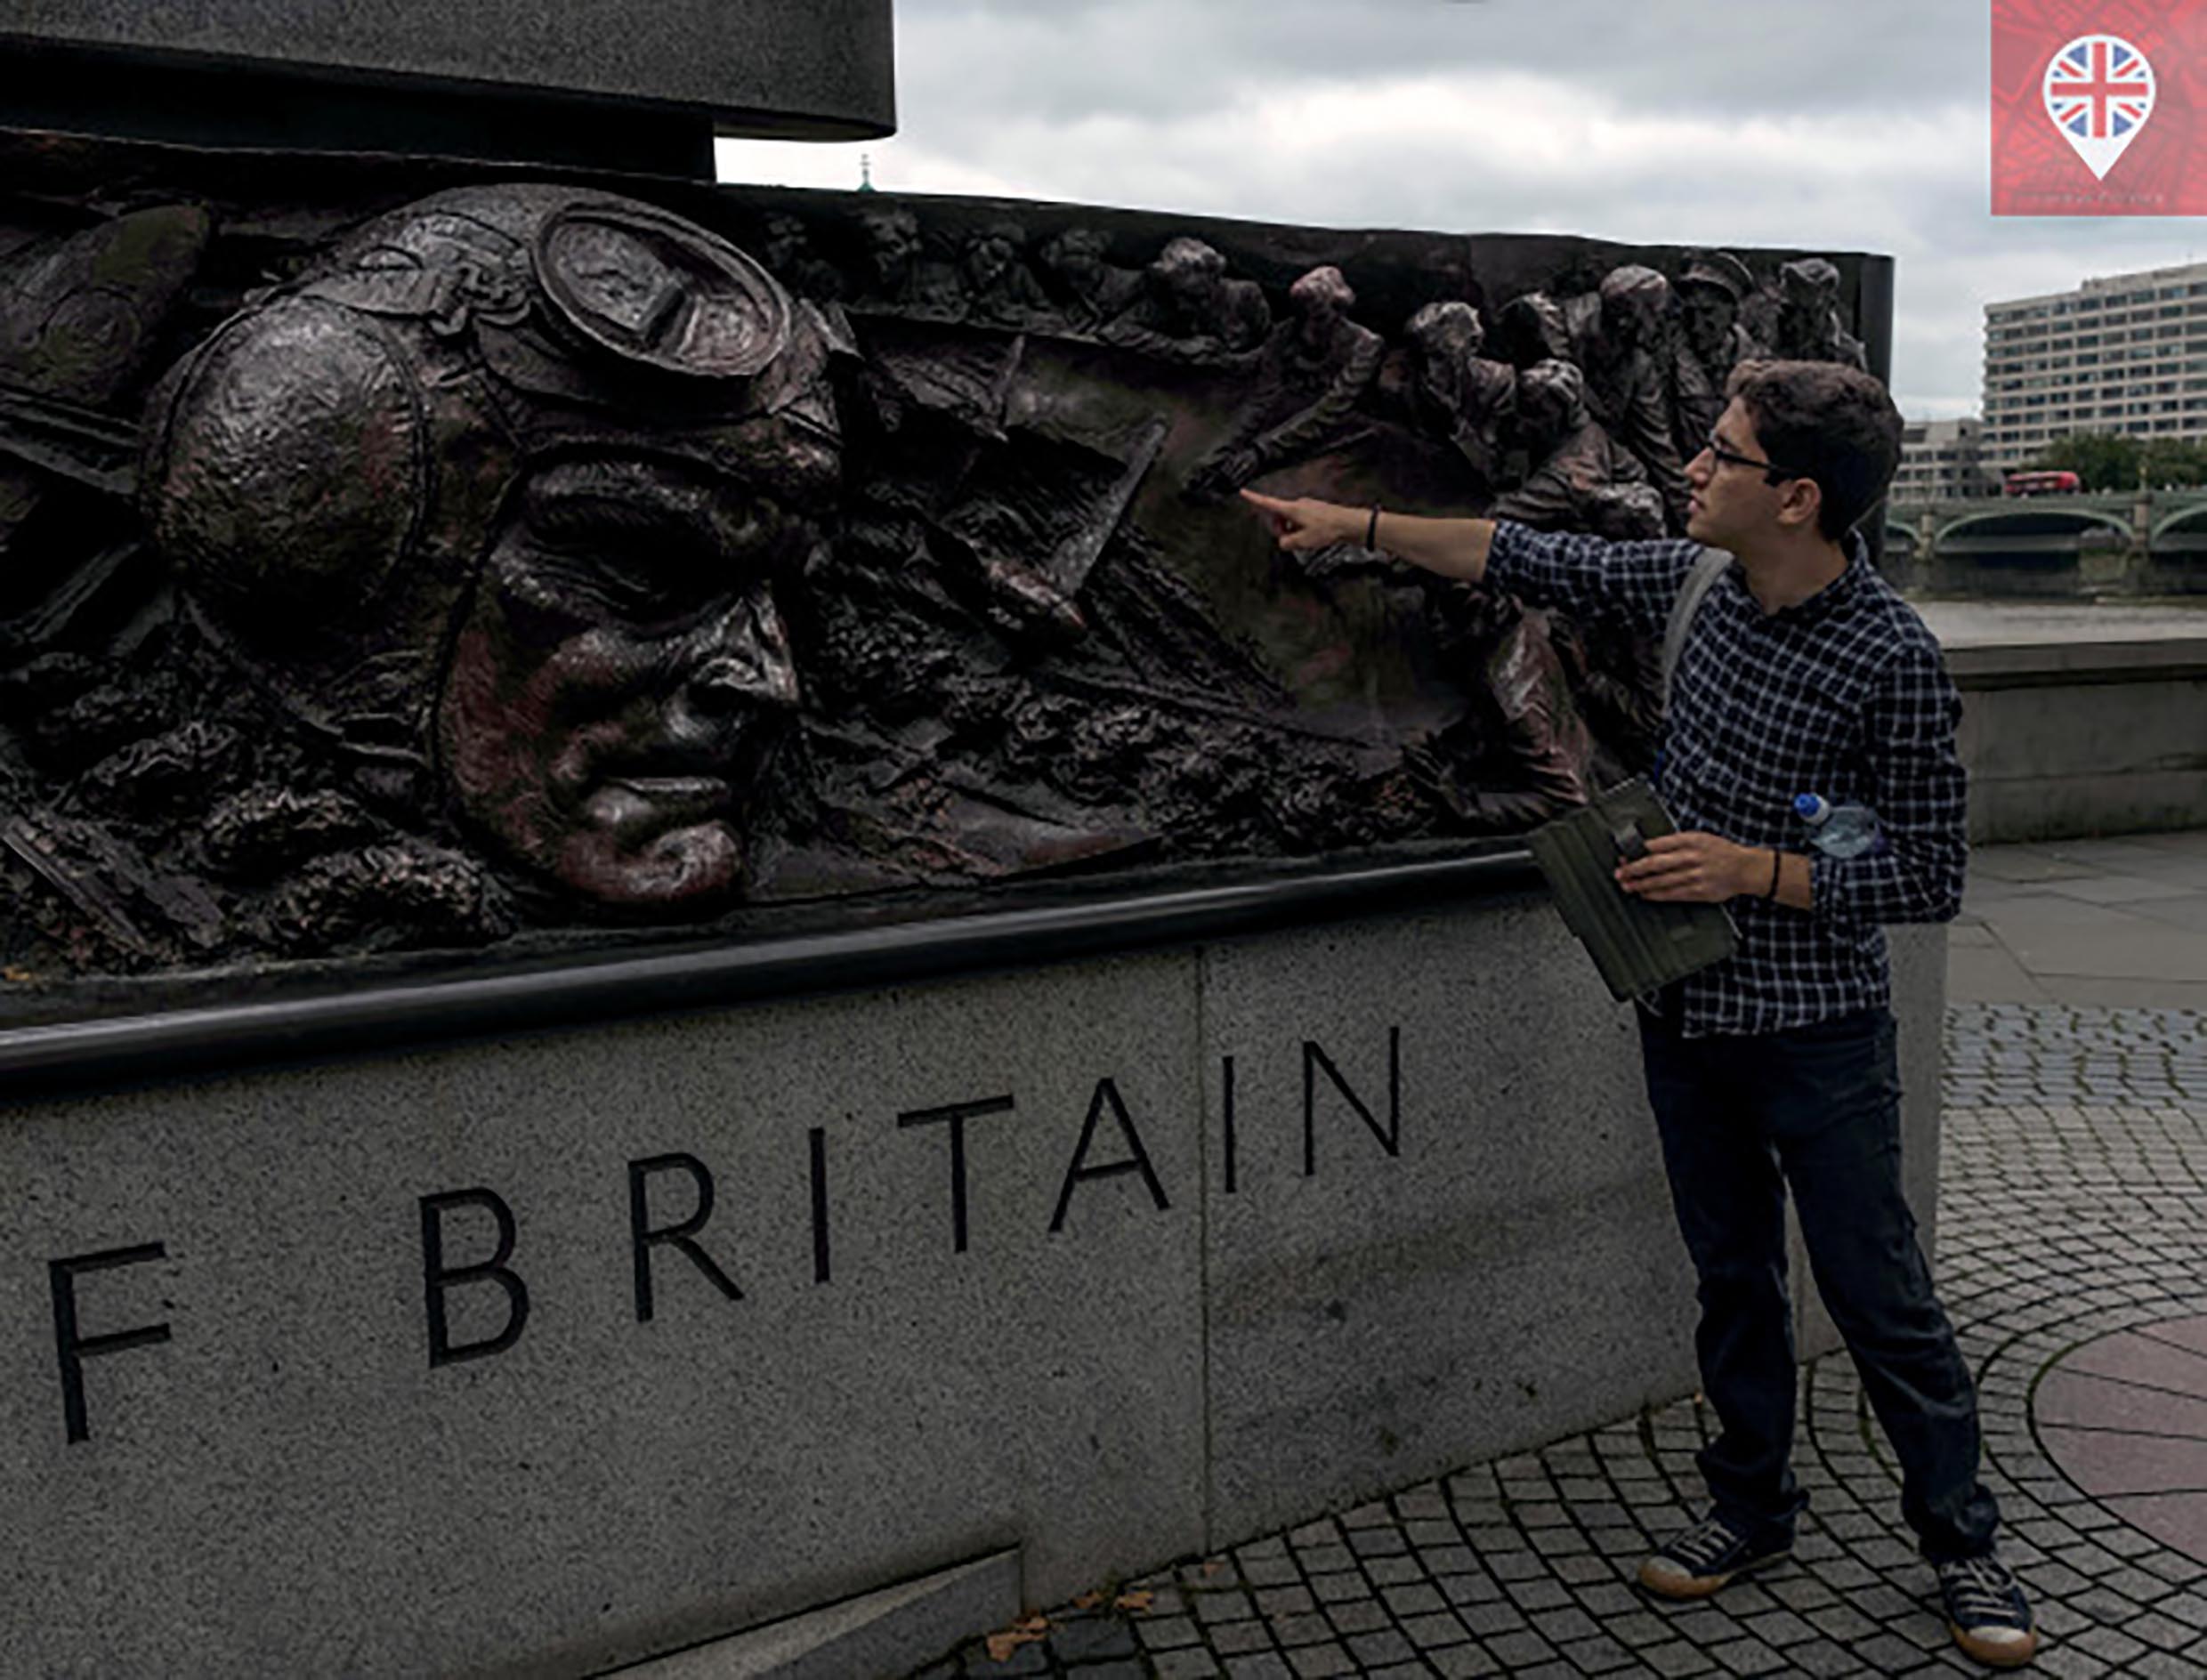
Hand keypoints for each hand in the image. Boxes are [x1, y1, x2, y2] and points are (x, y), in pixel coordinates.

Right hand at [1240, 489, 1362, 552]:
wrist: (1349, 524)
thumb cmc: (1328, 530)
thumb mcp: (1303, 541)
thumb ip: (1287, 542)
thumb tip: (1283, 542)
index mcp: (1292, 509)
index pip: (1268, 503)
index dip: (1254, 499)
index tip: (1243, 492)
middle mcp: (1298, 505)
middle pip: (1278, 516)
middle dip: (1279, 529)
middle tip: (1290, 540)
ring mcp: (1307, 508)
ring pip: (1290, 520)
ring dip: (1291, 531)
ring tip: (1304, 541)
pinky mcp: (1315, 513)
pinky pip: (1300, 522)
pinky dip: (1300, 530)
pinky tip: (1312, 538)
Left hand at [1615, 832, 1764, 902]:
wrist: (1745, 868)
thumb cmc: (1720, 851)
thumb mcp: (1700, 837)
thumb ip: (1676, 842)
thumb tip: (1648, 848)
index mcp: (1691, 840)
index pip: (1657, 845)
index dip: (1637, 852)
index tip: (1624, 855)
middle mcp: (1692, 857)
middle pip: (1655, 864)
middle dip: (1634, 869)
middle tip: (1620, 872)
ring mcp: (1695, 876)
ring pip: (1661, 881)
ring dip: (1641, 884)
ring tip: (1627, 886)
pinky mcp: (1699, 892)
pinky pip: (1672, 894)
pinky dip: (1656, 895)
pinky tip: (1644, 894)